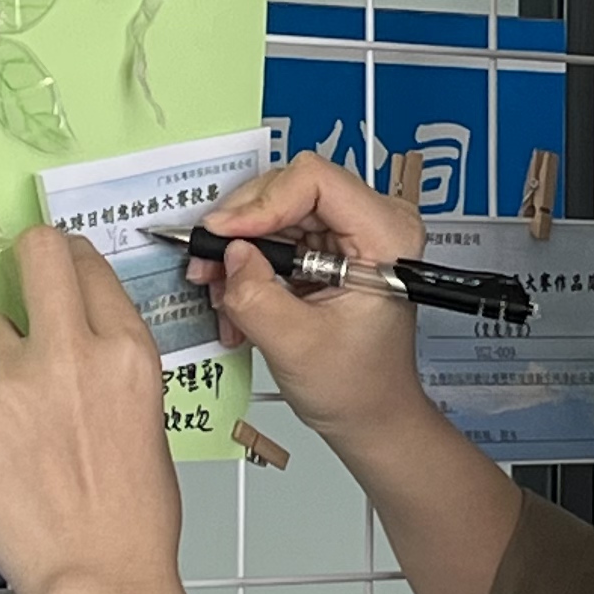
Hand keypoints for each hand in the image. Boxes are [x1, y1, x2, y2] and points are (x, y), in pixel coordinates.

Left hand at [0, 226, 194, 593]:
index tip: (62, 268)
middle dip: (29, 259)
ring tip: (21, 409)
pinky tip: (6, 456)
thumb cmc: (134, 516)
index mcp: (126, 353)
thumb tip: (80, 333)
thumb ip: (111, 362)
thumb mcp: (150, 417)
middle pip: (36, 254)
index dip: (71, 263)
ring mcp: (14, 388)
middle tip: (26, 280)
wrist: (102, 580)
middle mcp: (71, 356)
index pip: (87, 264)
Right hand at [188, 155, 445, 444]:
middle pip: (288, 190)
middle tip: (207, 264)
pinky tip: (238, 300)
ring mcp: (350, 232)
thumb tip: (230, 254)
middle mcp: (373, 222)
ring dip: (239, 251)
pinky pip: (276, 235)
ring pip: (274, 211)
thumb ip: (256, 296)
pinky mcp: (329, 247)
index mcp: (386, 236)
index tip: (225, 235)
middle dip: (241, 228)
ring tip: (222, 292)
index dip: (261, 203)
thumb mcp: (295, 345)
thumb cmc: (358, 386)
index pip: (315, 180)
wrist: (371, 413)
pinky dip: (248, 264)